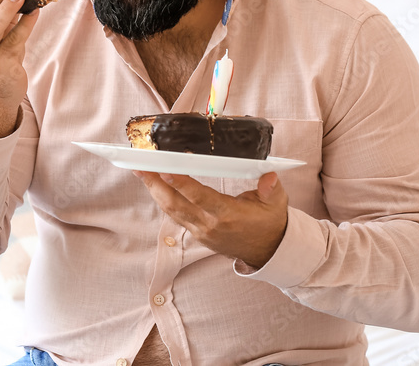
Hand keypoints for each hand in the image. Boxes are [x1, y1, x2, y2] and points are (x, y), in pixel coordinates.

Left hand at [133, 171, 287, 268]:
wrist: (268, 251)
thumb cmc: (270, 222)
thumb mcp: (277, 203)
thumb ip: (272, 189)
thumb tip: (269, 177)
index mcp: (228, 215)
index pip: (201, 198)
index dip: (182, 185)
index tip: (165, 171)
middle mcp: (210, 225)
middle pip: (177, 205)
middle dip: (156, 185)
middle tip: (141, 167)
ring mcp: (201, 231)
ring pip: (172, 211)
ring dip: (155, 192)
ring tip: (141, 172)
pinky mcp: (198, 233)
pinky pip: (176, 216)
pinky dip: (163, 201)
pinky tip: (155, 187)